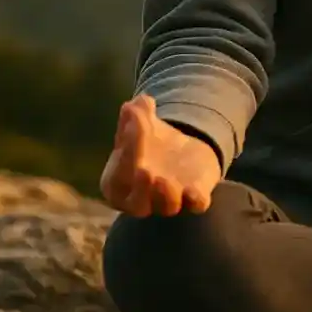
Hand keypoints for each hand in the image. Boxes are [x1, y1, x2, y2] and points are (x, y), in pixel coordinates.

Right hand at [99, 95, 222, 216]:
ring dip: (166, 196)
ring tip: (165, 179)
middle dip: (141, 191)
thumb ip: (136, 115)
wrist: (181, 152)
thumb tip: (137, 102)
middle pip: (137, 205)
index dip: (122, 164)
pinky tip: (194, 191)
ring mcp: (169, 201)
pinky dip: (195, 201)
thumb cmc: (150, 143)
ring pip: (167, 208)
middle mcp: (141, 200)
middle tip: (145, 171)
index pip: (115, 183)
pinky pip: (196, 206)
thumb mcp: (141, 125)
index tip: (129, 139)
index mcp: (118, 184)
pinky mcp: (195, 198)